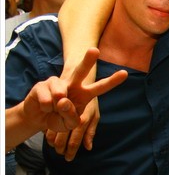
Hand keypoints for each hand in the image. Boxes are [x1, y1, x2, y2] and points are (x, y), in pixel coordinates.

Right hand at [7, 48, 126, 152]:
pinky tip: (44, 106)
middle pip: (81, 72)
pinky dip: (46, 108)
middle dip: (87, 61)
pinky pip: (47, 100)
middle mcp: (73, 85)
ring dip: (57, 107)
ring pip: (60, 92)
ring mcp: (57, 83)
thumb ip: (71, 116)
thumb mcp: (69, 124)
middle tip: (95, 50)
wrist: (38, 118)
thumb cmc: (58, 118)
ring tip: (53, 109)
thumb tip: (62, 100)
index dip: (112, 81)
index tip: (125, 73)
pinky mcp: (42, 85)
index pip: (100, 88)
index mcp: (85, 94)